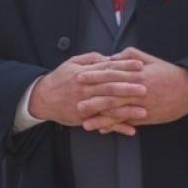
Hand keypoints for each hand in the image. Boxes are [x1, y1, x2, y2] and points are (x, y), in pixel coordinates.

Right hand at [28, 53, 146, 135]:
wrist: (41, 98)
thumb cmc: (59, 80)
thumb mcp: (71, 63)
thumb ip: (90, 59)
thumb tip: (108, 57)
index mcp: (84, 73)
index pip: (108, 68)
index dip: (124, 66)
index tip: (140, 65)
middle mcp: (84, 88)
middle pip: (109, 87)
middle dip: (128, 87)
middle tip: (146, 88)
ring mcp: (83, 104)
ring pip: (108, 106)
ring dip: (127, 110)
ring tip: (143, 111)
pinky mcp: (83, 117)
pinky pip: (102, 123)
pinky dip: (117, 127)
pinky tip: (131, 130)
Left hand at [80, 48, 187, 131]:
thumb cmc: (169, 74)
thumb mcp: (150, 60)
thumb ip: (130, 56)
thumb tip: (111, 57)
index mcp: (137, 74)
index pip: (111, 74)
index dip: (94, 76)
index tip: (79, 76)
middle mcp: (137, 90)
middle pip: (111, 94)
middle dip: (92, 99)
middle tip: (75, 102)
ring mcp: (141, 105)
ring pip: (117, 112)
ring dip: (99, 117)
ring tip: (83, 121)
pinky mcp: (146, 116)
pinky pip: (126, 121)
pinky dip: (114, 126)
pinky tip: (101, 129)